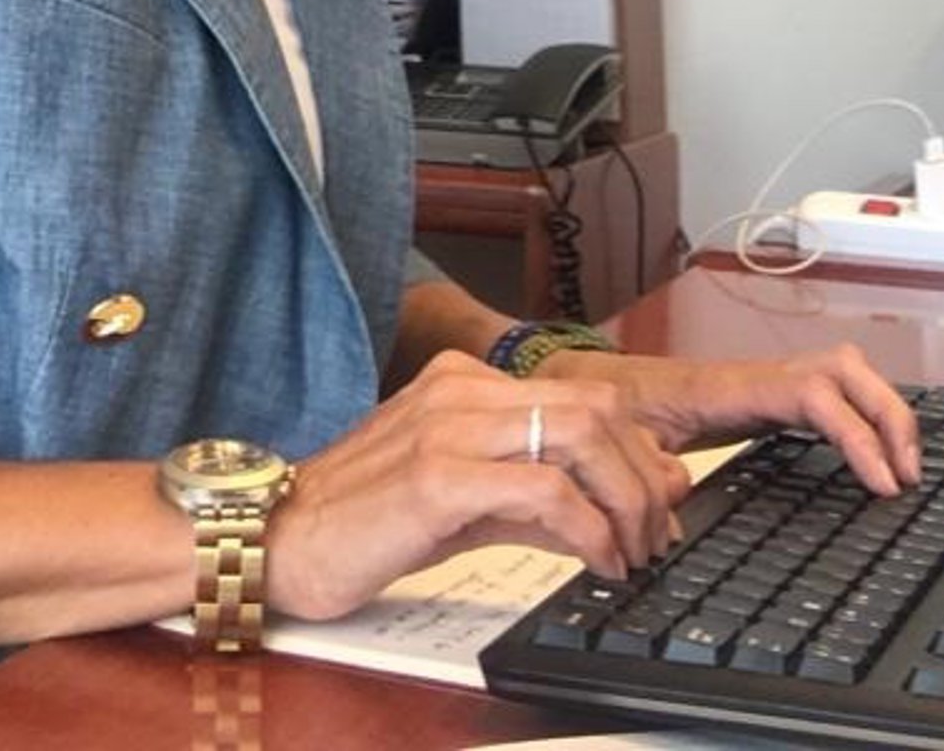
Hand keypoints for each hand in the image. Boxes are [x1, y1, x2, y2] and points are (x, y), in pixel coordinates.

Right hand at [266, 350, 689, 622]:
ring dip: (627, 502)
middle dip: (644, 476)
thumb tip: (625, 503)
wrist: (279, 537)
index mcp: (463, 381)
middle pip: (594, 407)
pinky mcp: (436, 476)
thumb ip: (541, 493)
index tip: (663, 501)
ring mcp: (446, 425)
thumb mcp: (467, 500)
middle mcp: (459, 388)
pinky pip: (545, 491)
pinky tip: (597, 562)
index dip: (639, 449)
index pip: (584, 394)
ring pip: (580, 437)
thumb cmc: (366, 520)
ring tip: (633, 553)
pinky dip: (590, 530)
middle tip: (658, 535)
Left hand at [537, 341, 920, 496]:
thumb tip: (677, 503)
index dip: (855, 433)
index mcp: (726, 387)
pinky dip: (858, 416)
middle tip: (909, 475)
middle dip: (888, 415)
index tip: (883, 483)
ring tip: (902, 467)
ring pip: (841, 370)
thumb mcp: (623, 443)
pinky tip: (867, 457)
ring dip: (881, 411)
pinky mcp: (762, 396)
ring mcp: (761, 381)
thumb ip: (647, 472)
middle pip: (843, 368)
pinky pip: (826, 391)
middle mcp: (752, 376)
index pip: (811, 393)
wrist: (581, 382)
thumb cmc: (602, 409)